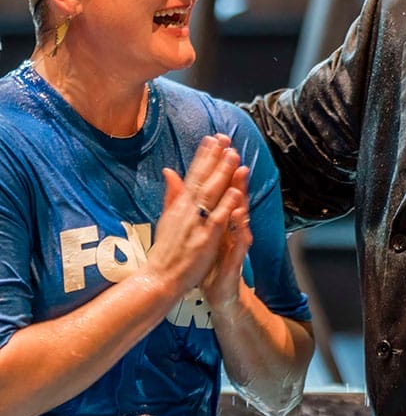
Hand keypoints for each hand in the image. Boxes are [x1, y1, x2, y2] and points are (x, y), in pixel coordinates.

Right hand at [145, 134, 245, 299]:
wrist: (160, 277)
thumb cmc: (165, 250)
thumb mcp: (166, 218)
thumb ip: (172, 194)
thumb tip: (169, 171)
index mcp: (180, 205)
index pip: (193, 175)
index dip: (203, 156)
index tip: (212, 138)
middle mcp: (187, 210)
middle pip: (203, 179)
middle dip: (215, 158)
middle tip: (225, 138)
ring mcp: (196, 223)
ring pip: (211, 194)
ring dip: (222, 174)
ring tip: (233, 155)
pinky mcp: (205, 239)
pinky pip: (217, 218)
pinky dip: (226, 204)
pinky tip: (235, 191)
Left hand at [201, 163, 251, 312]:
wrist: (217, 289)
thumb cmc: (209, 258)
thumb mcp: (199, 228)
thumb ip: (193, 204)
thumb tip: (187, 181)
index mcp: (218, 216)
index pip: (219, 187)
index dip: (217, 165)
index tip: (216, 143)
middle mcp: (230, 223)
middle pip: (232, 194)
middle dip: (232, 172)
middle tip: (232, 151)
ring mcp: (235, 238)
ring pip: (240, 212)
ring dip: (241, 194)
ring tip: (240, 175)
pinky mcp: (236, 256)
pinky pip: (240, 239)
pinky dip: (240, 226)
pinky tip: (239, 215)